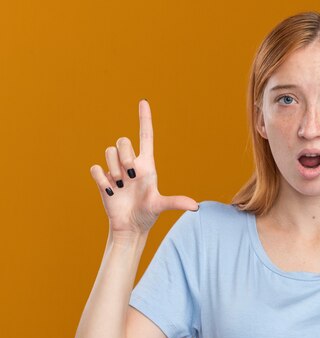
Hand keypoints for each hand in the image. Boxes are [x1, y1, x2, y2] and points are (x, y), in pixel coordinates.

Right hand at [89, 99, 198, 235]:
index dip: (144, 118)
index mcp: (146, 165)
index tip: (143, 101)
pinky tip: (111, 191)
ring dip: (114, 169)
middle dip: (124, 155)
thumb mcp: (160, 206)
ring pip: (108, 152)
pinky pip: (96, 168)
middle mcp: (130, 163)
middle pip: (122, 140)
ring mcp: (115, 170)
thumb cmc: (147, 214)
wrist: (130, 226)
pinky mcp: (102, 178)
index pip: (145, 136)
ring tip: (121, 186)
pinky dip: (102, 179)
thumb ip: (176, 202)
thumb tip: (195, 207)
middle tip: (129, 177)